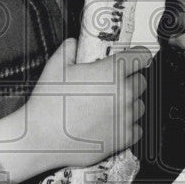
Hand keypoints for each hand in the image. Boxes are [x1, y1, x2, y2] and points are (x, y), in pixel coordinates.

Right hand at [0, 38, 151, 183]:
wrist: (42, 137)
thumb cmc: (49, 104)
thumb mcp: (55, 66)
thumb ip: (69, 49)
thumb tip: (74, 45)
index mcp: (112, 72)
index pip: (142, 56)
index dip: (137, 55)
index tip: (134, 58)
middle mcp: (124, 94)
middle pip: (141, 81)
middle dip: (128, 80)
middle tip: (110, 85)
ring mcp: (125, 117)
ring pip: (139, 105)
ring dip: (128, 104)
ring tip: (108, 106)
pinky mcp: (123, 138)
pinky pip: (137, 128)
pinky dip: (127, 126)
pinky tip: (111, 123)